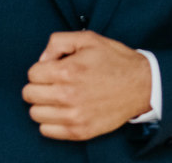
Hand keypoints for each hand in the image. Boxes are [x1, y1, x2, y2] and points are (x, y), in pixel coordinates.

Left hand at [22, 31, 152, 140]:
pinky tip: (64, 111)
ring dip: (44, 104)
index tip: (55, 69)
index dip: (42, 69)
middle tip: (55, 83)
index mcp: (68, 71)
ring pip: (35, 113)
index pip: (32, 74)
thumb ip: (59, 42)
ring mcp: (73, 116)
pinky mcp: (79, 131)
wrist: (142, 85)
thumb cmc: (115, 60)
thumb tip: (41, 60)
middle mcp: (67, 95)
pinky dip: (51, 121)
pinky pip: (46, 131)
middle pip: (29, 94)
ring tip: (59, 97)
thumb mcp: (89, 39)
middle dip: (39, 86)